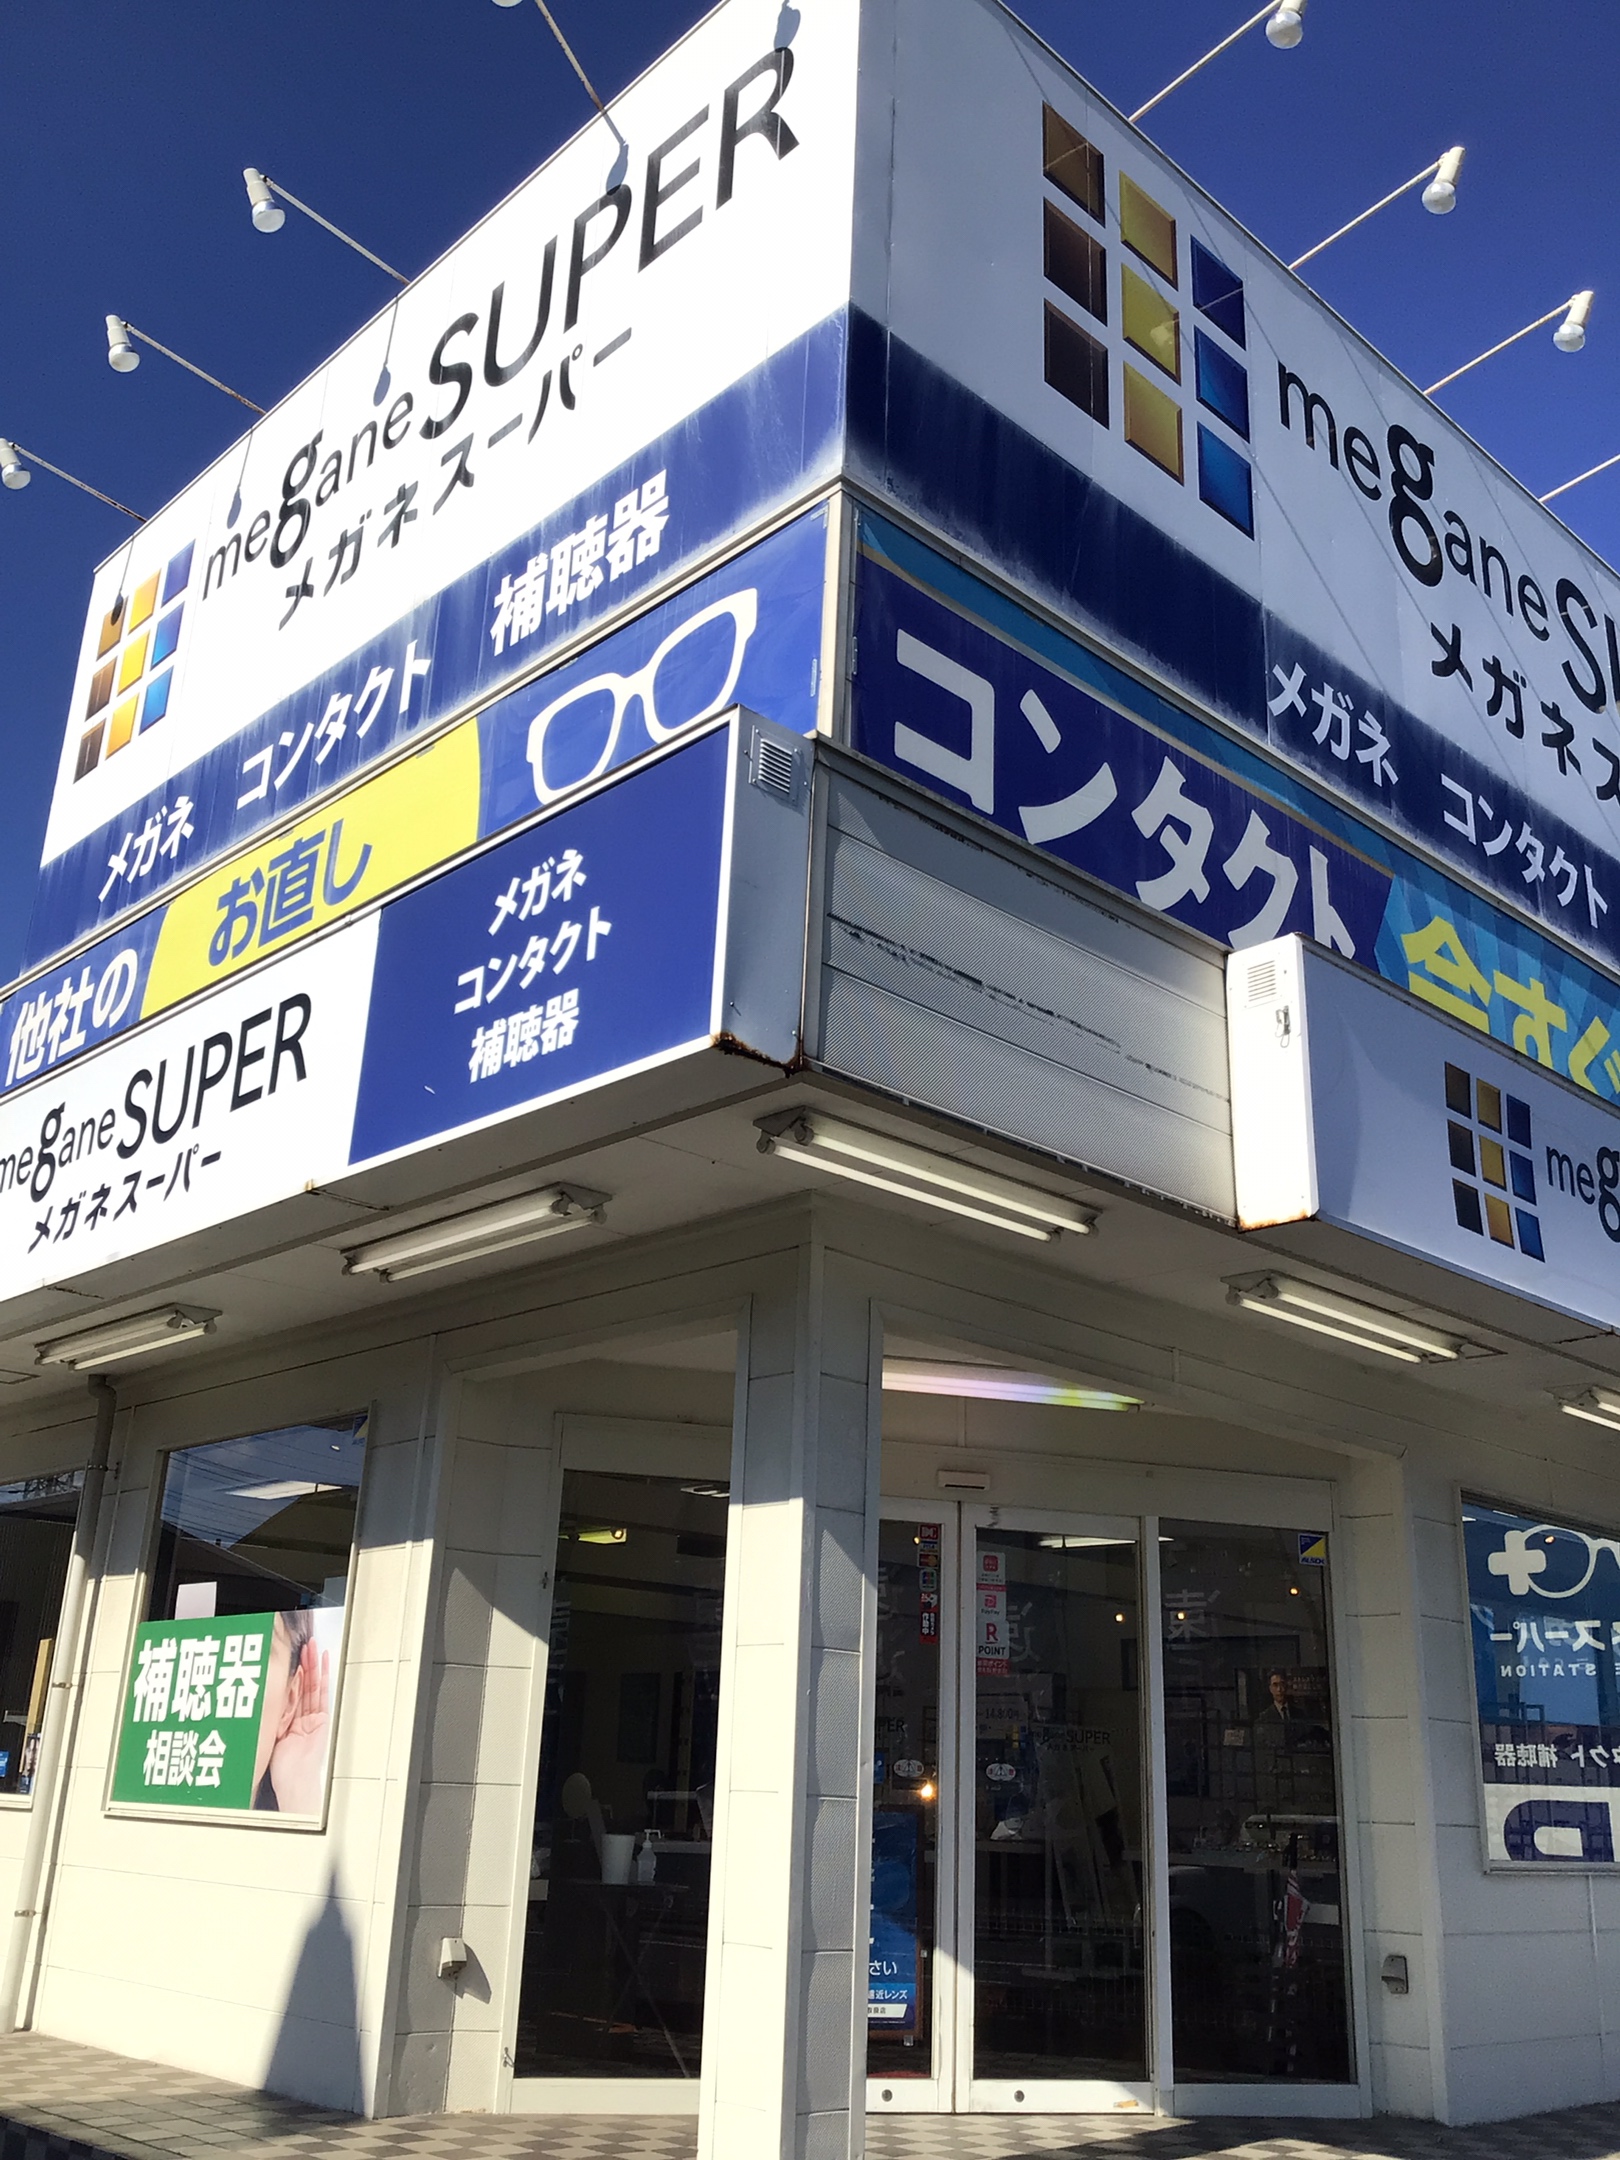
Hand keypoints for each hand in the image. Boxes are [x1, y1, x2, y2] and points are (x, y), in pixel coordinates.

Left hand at [269, 1641, 330, 1816]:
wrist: (294, 1781)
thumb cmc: (281, 1769)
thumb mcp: (268, 1737)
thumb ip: (268, 1719)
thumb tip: (251, 1702)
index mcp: (288, 1722)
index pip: (291, 1691)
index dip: (292, 1673)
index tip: (291, 1656)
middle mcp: (302, 1717)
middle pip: (303, 1684)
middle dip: (304, 1663)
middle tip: (305, 1644)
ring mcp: (313, 1717)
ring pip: (312, 1685)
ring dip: (313, 1664)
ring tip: (314, 1646)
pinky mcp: (322, 1719)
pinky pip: (321, 1694)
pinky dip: (324, 1677)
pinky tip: (324, 1663)